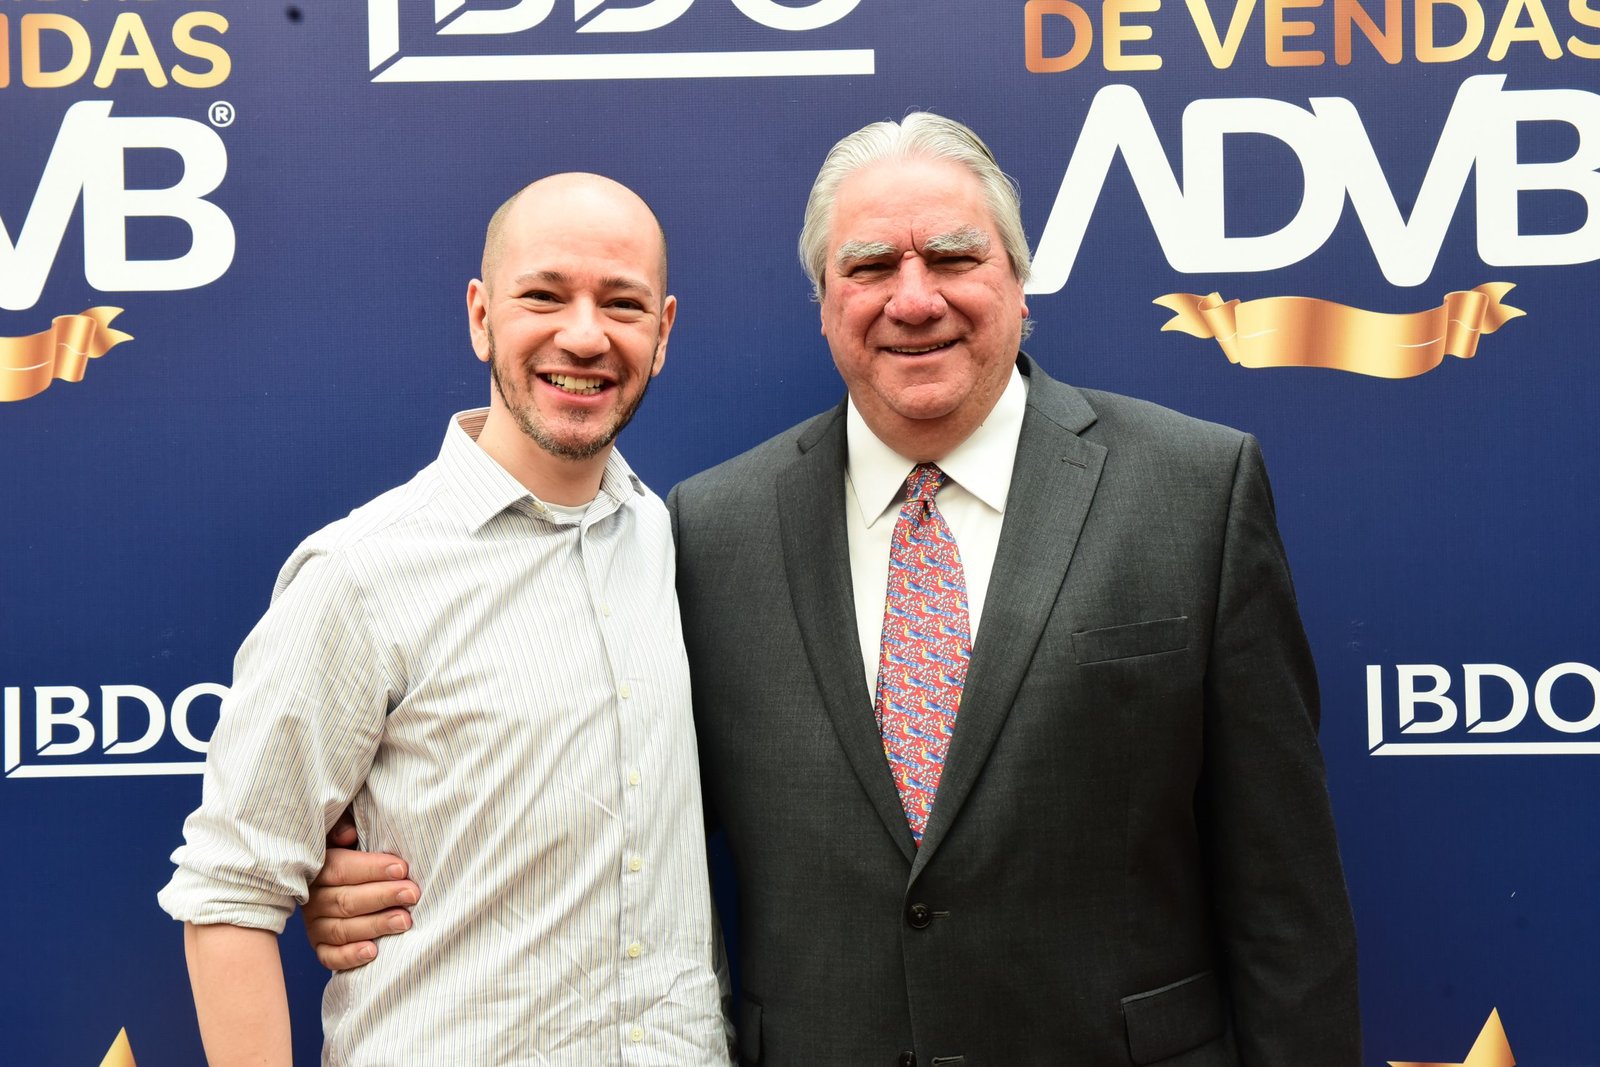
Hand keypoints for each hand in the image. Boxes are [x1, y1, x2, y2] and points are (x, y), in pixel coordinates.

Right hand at [303, 811, 419, 970]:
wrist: (347, 881)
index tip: (402, 868)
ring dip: (375, 925)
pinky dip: (350, 956)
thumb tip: (348, 834)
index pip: (341, 869)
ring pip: (341, 929)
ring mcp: (315, 925)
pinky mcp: (321, 947)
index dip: (372, 869)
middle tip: (412, 894)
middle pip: (345, 900)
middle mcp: (313, 898)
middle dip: (382, 896)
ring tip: (405, 921)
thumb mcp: (346, 832)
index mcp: (318, 868)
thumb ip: (344, 827)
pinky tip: (373, 951)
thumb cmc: (355, 852)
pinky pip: (330, 957)